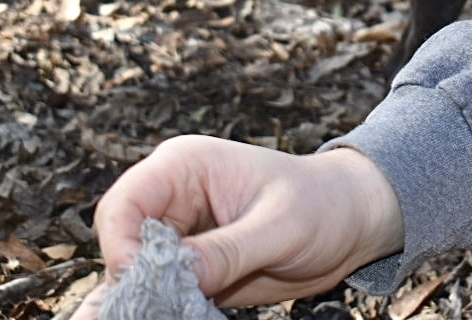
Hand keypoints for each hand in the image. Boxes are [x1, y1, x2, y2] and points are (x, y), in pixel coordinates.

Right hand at [74, 136, 403, 318]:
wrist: (352, 223)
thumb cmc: (323, 206)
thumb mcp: (280, 228)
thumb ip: (226, 251)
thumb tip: (172, 277)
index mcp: (184, 167)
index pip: (124, 206)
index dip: (123, 247)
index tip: (145, 283)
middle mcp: (172, 199)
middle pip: (120, 244)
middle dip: (129, 281)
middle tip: (148, 309)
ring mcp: (179, 235)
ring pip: (133, 275)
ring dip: (140, 300)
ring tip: (150, 314)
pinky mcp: (190, 267)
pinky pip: (158, 292)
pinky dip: (156, 309)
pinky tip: (155, 316)